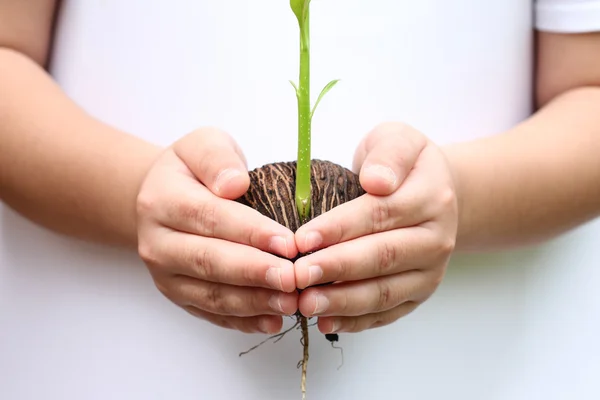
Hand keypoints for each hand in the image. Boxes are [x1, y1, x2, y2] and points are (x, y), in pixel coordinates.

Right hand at [136, 128, 298, 333]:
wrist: (160, 200)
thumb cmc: (191, 171)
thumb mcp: (201, 145)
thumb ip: (217, 159)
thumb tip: (234, 184)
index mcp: (162, 201)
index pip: (209, 217)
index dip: (250, 232)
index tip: (288, 243)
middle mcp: (158, 244)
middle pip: (209, 261)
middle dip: (255, 272)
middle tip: (293, 279)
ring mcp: (166, 276)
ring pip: (211, 295)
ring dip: (253, 302)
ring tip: (290, 303)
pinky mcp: (180, 297)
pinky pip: (212, 313)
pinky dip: (243, 321)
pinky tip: (272, 321)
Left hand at [294, 122, 457, 333]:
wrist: (437, 196)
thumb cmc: (403, 167)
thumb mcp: (399, 141)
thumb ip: (389, 155)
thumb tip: (377, 182)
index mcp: (431, 198)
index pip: (380, 214)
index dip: (338, 228)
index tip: (301, 239)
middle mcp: (436, 240)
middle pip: (381, 257)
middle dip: (335, 269)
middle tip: (297, 276)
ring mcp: (430, 272)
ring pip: (384, 292)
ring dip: (342, 302)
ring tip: (305, 303)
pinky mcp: (418, 295)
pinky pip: (387, 313)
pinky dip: (355, 321)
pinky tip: (325, 321)